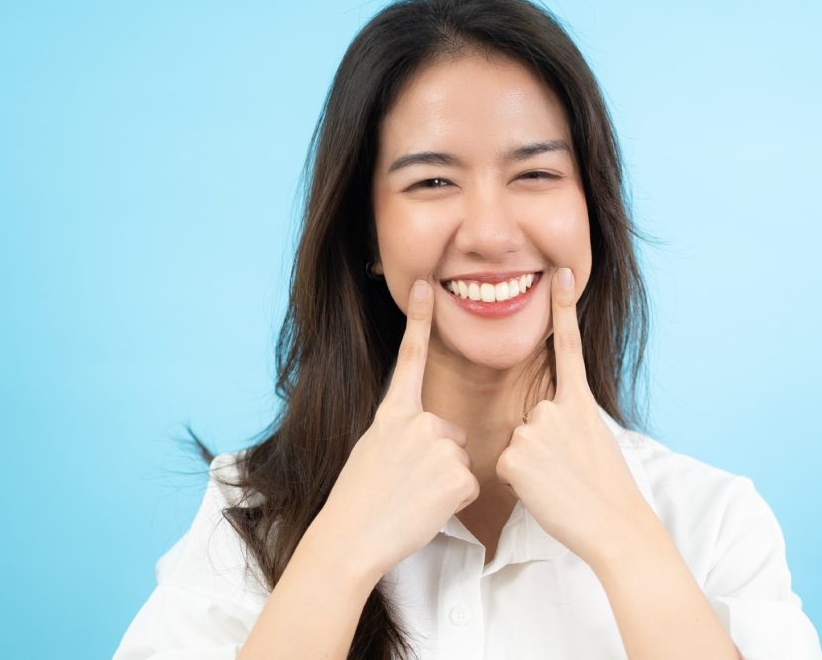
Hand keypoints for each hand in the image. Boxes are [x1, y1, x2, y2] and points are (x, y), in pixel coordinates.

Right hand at [314, 280, 479, 580]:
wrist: (351, 537)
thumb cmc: (359, 499)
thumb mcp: (373, 449)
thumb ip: (402, 430)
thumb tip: (433, 433)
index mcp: (392, 412)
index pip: (410, 356)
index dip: (418, 318)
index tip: (425, 285)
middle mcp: (418, 421)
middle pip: (451, 432)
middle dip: (439, 458)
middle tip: (407, 483)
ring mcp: (440, 446)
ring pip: (461, 461)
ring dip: (445, 482)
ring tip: (413, 497)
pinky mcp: (458, 475)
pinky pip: (469, 485)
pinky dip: (454, 501)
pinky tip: (426, 508)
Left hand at [495, 267, 649, 568]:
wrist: (615, 524)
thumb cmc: (606, 490)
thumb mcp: (595, 440)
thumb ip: (567, 421)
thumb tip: (542, 425)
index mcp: (580, 402)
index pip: (568, 347)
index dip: (564, 308)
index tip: (561, 271)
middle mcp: (555, 408)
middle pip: (531, 418)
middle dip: (541, 447)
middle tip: (569, 472)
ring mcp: (534, 428)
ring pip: (516, 443)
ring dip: (530, 466)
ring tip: (559, 483)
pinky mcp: (514, 454)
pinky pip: (505, 466)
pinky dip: (520, 483)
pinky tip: (544, 491)